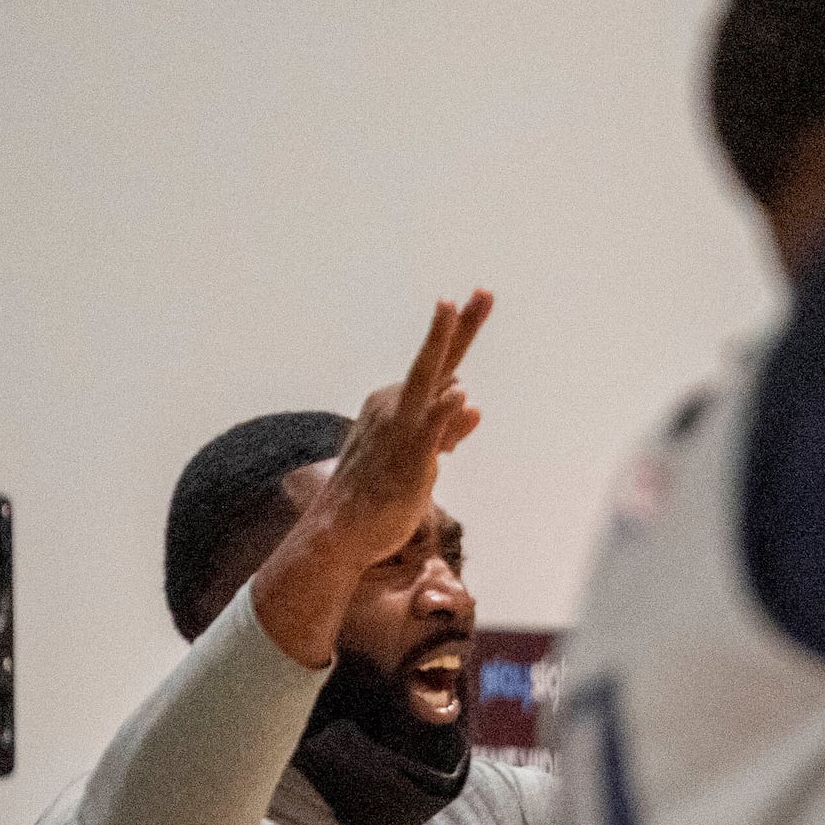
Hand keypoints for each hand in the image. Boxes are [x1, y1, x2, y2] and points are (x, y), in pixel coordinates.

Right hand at [314, 290, 491, 564]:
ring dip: (441, 349)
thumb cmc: (380, 492)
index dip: (459, 335)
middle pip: (434, 360)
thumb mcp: (422, 456)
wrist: (340, 533)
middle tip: (484, 291)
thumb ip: (447, 430)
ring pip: (427, 382)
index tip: (479, 297)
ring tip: (451, 311)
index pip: (438, 366)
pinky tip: (460, 396)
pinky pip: (427, 431)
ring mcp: (399, 431)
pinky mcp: (406, 462)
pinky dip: (442, 414)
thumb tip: (473, 405)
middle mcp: (395, 408)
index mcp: (397, 403)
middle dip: (457, 324)